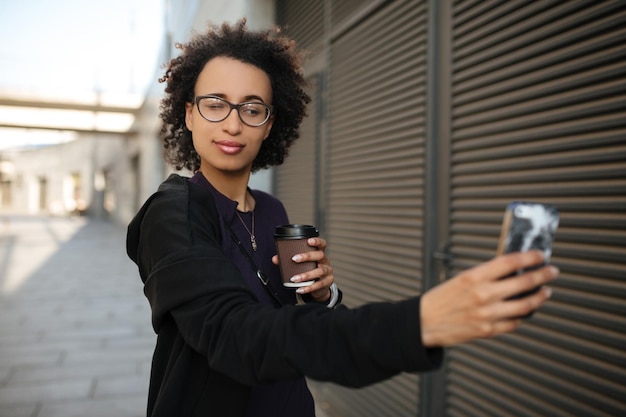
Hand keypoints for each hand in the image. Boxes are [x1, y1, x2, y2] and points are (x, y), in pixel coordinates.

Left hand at [272, 237, 334, 301]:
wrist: (320, 286)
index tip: (309, 241)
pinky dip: (308, 287)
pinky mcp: (327, 282)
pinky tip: (300, 289)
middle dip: (307, 256)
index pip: (322, 244)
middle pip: (320, 255)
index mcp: (319, 253)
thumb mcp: (302, 264)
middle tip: (294, 259)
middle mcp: (325, 261)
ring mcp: (328, 272)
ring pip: (319, 271)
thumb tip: (275, 258)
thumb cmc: (310, 270)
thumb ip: (288, 260)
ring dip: (306, 275)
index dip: (317, 241)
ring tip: (294, 278)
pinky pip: (318, 285)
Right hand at [420, 251, 558, 347]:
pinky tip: (524, 311)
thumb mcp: (461, 279)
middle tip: (551, 271)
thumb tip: (511, 268)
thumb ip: (486, 274)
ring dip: (539, 297)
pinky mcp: (488, 330)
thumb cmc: (441, 300)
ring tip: (545, 292)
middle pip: (524, 282)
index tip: (539, 255)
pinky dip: (522, 316)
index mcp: (474, 277)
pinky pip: (514, 322)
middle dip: (543, 275)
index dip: (530, 257)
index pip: (510, 262)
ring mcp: (488, 314)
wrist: (424, 323)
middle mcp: (483, 295)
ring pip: (526, 305)